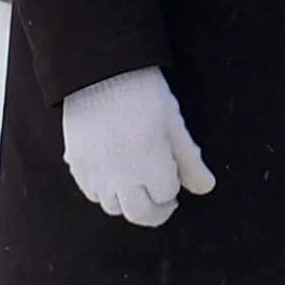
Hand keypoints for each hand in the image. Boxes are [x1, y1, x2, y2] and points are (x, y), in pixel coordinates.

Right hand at [56, 67, 214, 228]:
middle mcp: (122, 173)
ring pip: (116, 208)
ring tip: (137, 182)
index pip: (166, 195)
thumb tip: (206, 188)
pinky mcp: (78, 165)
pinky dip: (106, 192)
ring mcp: (97, 171)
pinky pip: (93, 194)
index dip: (173, 187)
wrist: (99, 70)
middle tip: (163, 199)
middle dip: (156, 210)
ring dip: (130, 202)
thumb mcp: (173, 121)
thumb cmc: (144, 92)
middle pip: (141, 213)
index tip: (172, 174)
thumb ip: (189, 159)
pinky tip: (114, 174)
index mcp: (151, 161)